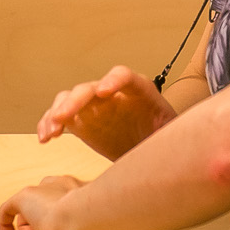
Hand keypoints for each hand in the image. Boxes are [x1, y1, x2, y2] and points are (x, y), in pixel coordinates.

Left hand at [0, 173, 138, 229]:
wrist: (87, 217)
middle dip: (47, 227)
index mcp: (81, 189)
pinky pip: (8, 211)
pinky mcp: (25, 197)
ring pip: (29, 212)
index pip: (65, 202)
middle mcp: (61, 185)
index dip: (62, 222)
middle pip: (46, 206)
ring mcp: (43, 191)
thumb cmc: (103, 225)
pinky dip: (6, 226)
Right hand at [37, 65, 175, 160]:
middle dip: (74, 100)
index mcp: (139, 92)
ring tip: (50, 132)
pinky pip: (61, 118)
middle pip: (89, 88)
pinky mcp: (82, 122)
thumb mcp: (175, 136)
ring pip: (69, 100)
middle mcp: (112, 95)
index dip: (112, 80)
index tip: (104, 92)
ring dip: (56, 112)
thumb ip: (173, 134)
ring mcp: (94, 108)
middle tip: (62, 117)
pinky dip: (50, 125)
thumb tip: (184, 145)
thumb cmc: (169, 142)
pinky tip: (46, 137)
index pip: (124, 76)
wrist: (158, 153)